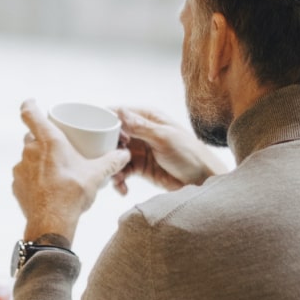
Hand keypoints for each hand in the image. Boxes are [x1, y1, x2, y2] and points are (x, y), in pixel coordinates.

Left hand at [14, 98, 130, 241]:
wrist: (52, 223)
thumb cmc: (72, 194)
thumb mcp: (96, 175)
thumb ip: (112, 162)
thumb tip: (124, 155)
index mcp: (48, 140)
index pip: (30, 113)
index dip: (30, 105)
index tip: (32, 103)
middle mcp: (30, 151)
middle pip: (32, 136)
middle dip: (43, 139)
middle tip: (57, 147)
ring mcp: (20, 169)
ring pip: (28, 158)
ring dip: (39, 161)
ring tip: (55, 172)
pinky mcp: (16, 186)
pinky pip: (25, 177)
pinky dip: (34, 179)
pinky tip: (47, 188)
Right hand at [111, 106, 226, 194]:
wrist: (201, 181)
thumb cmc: (189, 154)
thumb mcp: (164, 137)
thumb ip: (140, 127)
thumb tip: (119, 112)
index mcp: (148, 118)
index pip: (119, 114)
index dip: (106, 123)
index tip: (97, 134)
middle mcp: (141, 132)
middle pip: (113, 136)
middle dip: (107, 149)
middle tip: (108, 160)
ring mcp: (139, 150)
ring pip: (115, 155)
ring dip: (113, 167)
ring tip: (116, 178)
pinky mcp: (140, 168)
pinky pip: (122, 171)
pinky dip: (120, 179)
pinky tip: (123, 187)